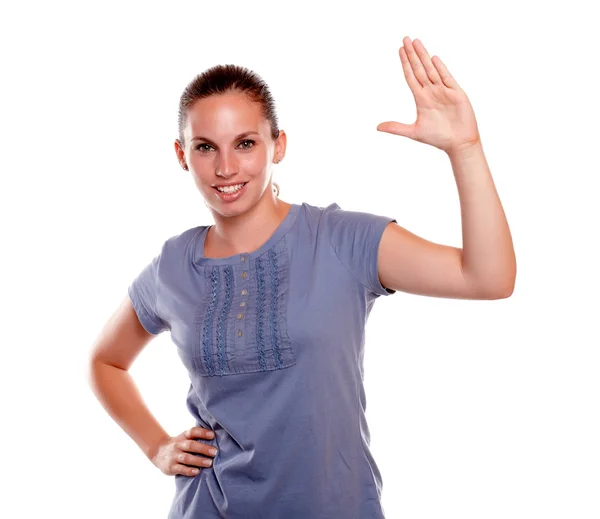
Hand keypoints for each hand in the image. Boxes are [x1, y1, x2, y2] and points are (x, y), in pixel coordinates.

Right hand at [149, 427, 217, 476]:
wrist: (157, 452)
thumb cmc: (179, 445)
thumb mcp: (184, 438)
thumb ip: (197, 438)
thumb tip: (217, 438)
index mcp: (183, 436)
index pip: (193, 432)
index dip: (202, 433)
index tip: (213, 435)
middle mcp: (178, 445)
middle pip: (191, 445)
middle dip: (203, 448)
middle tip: (215, 452)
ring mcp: (174, 456)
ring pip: (186, 458)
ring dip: (198, 460)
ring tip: (209, 463)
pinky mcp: (171, 467)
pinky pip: (180, 468)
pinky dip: (189, 470)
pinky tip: (197, 472)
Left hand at [377, 36, 480, 154]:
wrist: (459, 143)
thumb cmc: (438, 138)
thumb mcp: (413, 132)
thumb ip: (396, 128)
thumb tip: (377, 127)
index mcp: (421, 99)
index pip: (411, 77)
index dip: (405, 64)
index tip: (400, 50)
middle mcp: (432, 92)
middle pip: (419, 69)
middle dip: (412, 54)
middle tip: (405, 39)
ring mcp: (444, 91)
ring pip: (431, 70)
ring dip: (424, 56)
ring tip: (417, 42)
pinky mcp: (456, 94)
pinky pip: (447, 79)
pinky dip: (440, 69)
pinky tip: (433, 59)